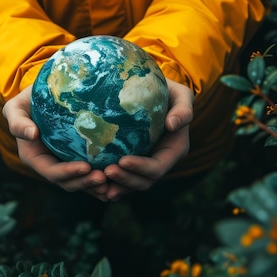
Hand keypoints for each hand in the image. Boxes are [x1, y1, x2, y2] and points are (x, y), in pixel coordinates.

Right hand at [2, 86, 109, 200]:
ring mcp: (65, 163)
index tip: (86, 166)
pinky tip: (118, 180)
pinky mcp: (78, 159)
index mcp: (34, 157)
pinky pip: (90, 174)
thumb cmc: (26, 101)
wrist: (41, 96)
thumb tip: (32, 134)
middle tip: (104, 178)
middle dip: (85, 183)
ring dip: (96, 186)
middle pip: (68, 182)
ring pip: (81, 181)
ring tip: (113, 183)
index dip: (69, 172)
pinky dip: (102, 181)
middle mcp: (50, 164)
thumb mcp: (16, 108)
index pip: (52, 171)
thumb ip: (18, 122)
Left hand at [103, 79, 193, 200]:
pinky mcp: (133, 160)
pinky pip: (122, 177)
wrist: (155, 92)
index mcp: (174, 150)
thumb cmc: (170, 91)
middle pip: (144, 181)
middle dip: (125, 180)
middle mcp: (161, 161)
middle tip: (105, 172)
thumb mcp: (181, 95)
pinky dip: (109, 182)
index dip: (141, 168)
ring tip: (97, 179)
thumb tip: (172, 125)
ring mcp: (146, 163)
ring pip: (132, 183)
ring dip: (116, 185)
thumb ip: (183, 110)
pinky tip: (93, 180)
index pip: (158, 167)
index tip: (122, 160)